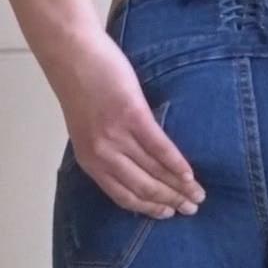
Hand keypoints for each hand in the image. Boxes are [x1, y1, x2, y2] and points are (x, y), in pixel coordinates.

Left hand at [59, 32, 204, 217]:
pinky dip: (177, 163)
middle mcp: (103, 155)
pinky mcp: (133, 116)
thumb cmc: (79, 87)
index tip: (167, 213)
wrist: (70, 54)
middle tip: (191, 209)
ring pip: (154, 171)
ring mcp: (118, 136)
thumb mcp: (87, 128)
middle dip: (170, 201)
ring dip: (179, 186)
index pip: (124, 196)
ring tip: (198, 194)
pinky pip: (159, 147)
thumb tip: (137, 165)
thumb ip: (107, 149)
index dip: (149, 208)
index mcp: (90, 160)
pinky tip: (190, 173)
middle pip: (143, 187)